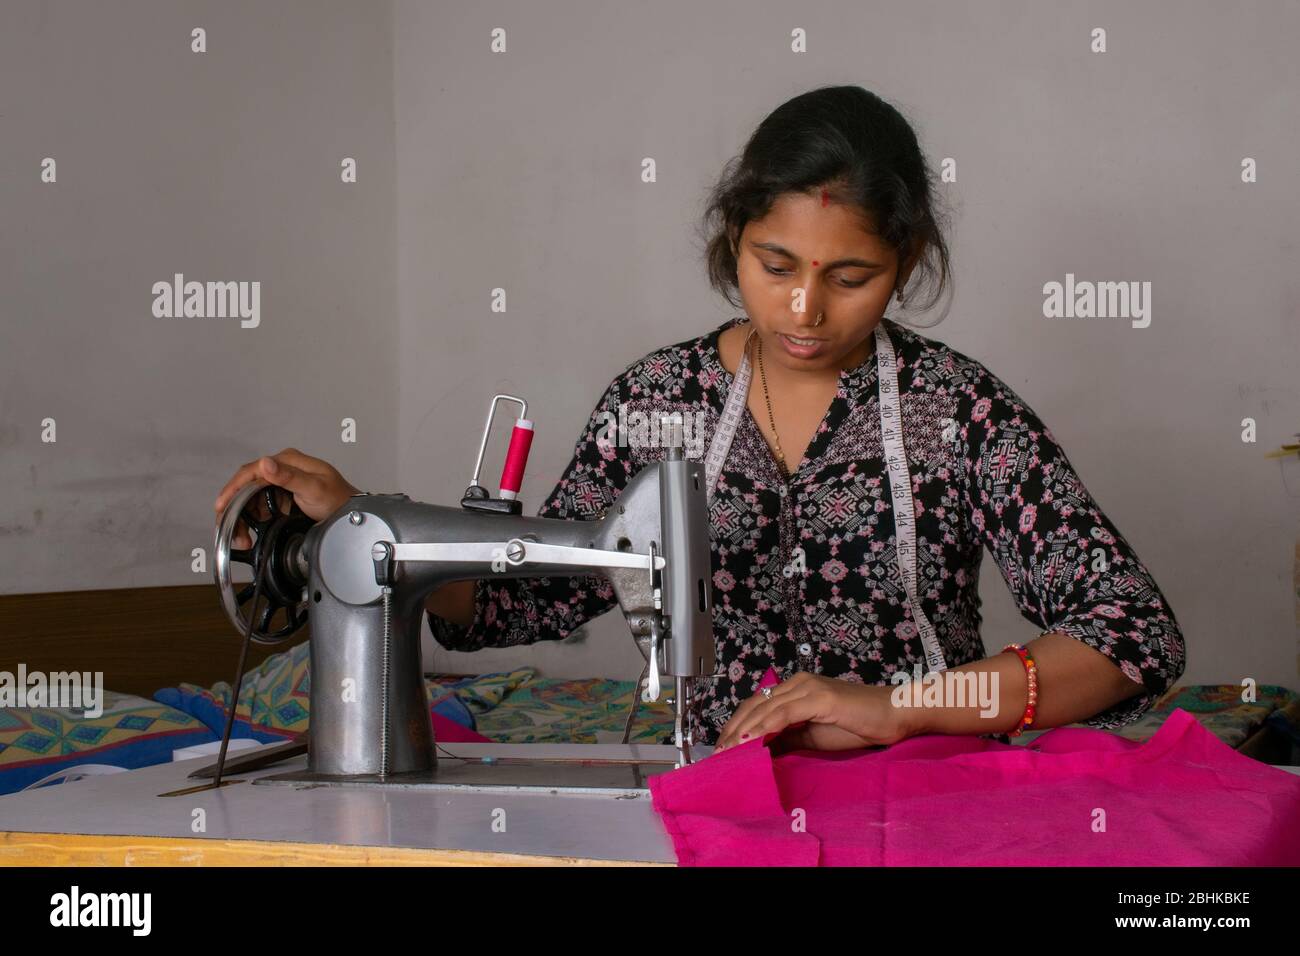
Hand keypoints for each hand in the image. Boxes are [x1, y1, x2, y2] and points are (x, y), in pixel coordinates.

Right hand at [213, 448, 359, 547]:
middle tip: (233, 531)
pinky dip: (255, 518)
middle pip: (247, 485)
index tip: (222, 506)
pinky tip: (255, 530)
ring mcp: (282, 481)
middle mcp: (283, 467)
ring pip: (251, 497)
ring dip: (244, 517)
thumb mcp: (314, 489)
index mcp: (288, 460)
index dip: (233, 489)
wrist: (350, 515)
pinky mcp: (282, 494)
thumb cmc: (339, 500)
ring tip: (244, 537)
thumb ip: (289, 477)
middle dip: (236, 509)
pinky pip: (261, 504)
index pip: (251, 471)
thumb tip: (266, 464)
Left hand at [712, 672, 914, 754]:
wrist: (894, 716)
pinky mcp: (819, 697)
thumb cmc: (859, 725)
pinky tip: (750, 740)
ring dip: (742, 731)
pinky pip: (784, 712)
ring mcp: (808, 687)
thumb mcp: (813, 736)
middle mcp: (797, 683)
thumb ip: (787, 738)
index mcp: (795, 689)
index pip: (756, 706)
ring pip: (764, 708)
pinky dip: (764, 727)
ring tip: (727, 751)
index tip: (721, 749)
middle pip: (754, 705)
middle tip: (716, 755)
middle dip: (732, 730)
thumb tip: (760, 750)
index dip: (736, 726)